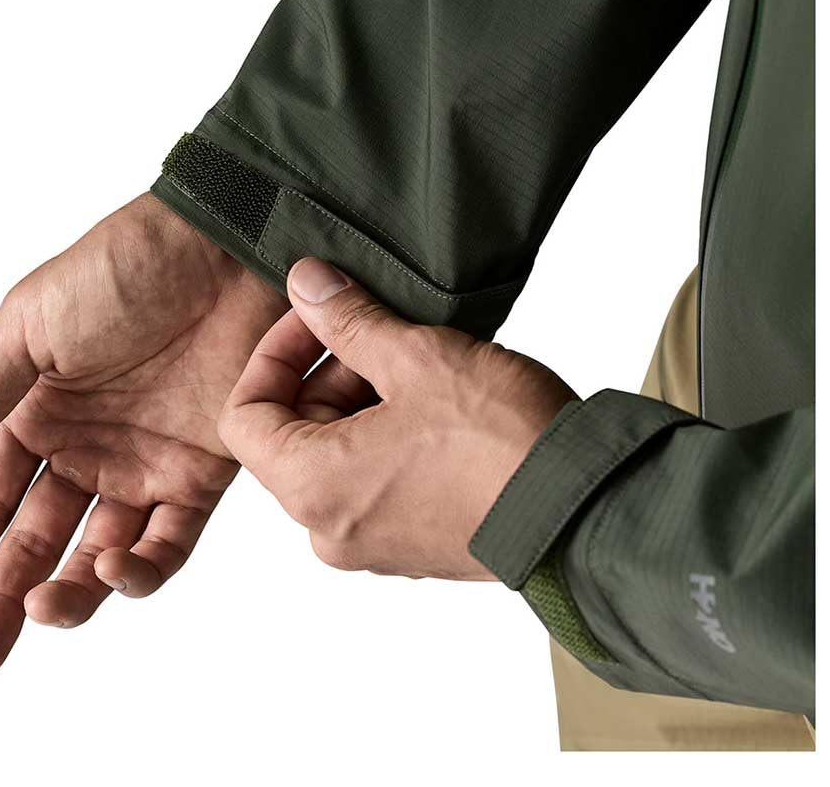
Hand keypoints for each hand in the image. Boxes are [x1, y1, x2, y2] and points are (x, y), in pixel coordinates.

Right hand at [0, 193, 286, 673]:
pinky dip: (141, 567)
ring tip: (39, 614)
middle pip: (37, 538)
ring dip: (70, 594)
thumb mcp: (30, 325)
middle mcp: (90, 445)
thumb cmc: (123, 268)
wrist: (221, 247)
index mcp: (39, 411)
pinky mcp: (204, 466)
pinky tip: (107, 574)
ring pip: (101, 552)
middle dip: (4, 598)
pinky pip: (170, 537)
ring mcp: (147, 460)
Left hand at [219, 258, 576, 579]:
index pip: (244, 417)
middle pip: (293, 435)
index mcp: (313, 488)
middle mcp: (331, 529)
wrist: (585, 510)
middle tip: (380, 331)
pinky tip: (439, 403)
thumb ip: (348, 319)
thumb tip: (307, 284)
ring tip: (421, 362)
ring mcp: (375, 545)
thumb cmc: (501, 442)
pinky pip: (376, 481)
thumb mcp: (416, 358)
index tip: (316, 320)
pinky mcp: (415, 546)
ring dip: (363, 400)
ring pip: (338, 456)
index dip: (273, 355)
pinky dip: (390, 437)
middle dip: (328, 372)